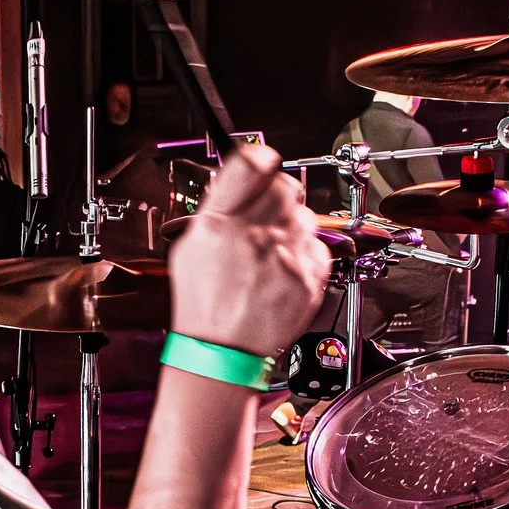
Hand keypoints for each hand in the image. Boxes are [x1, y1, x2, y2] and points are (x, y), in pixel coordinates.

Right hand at [167, 146, 330, 357]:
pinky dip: (306, 256)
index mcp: (217, 224)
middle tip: (273, 210)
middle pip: (284, 186)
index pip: (249, 165)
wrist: (221, 350)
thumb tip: (238, 179)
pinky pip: (318, 249)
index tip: (265, 161)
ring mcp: (281, 257)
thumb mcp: (190, 248)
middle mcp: (251, 236)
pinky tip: (285, 271)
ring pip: (305, 217)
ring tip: (275, 251)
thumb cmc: (204, 303)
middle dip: (281, 193)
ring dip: (294, 227)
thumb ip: (217, 210)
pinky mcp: (305, 278)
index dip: (261, 157)